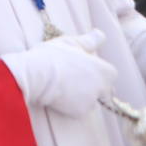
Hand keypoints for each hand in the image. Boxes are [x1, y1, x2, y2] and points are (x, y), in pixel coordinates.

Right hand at [2, 29, 116, 116]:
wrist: (36, 74)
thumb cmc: (53, 55)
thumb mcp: (71, 42)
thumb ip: (90, 41)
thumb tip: (100, 34)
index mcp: (105, 70)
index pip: (109, 73)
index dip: (96, 70)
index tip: (81, 66)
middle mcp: (103, 87)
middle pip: (102, 89)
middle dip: (90, 84)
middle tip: (70, 76)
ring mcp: (92, 101)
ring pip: (90, 99)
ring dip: (80, 94)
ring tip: (61, 85)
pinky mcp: (79, 112)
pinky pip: (78, 108)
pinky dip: (70, 104)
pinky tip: (58, 94)